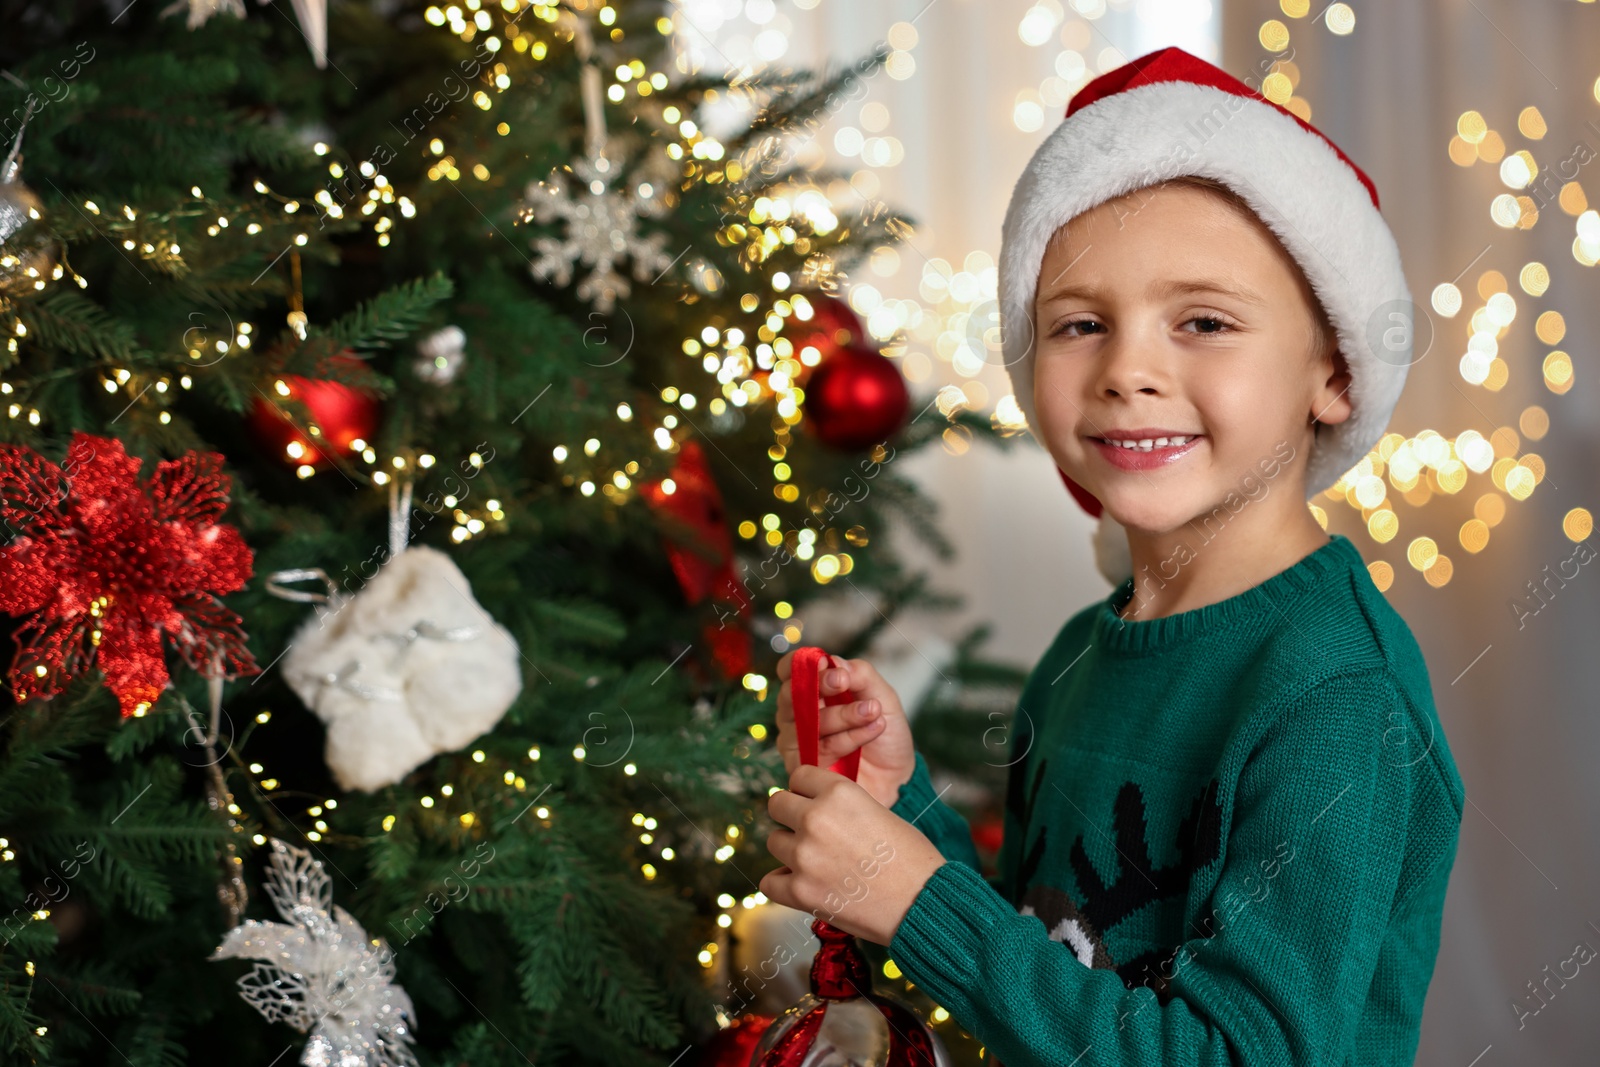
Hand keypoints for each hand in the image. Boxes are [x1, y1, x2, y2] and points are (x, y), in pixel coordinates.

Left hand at [760, 764, 946, 945]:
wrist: (923, 903)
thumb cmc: (911, 858)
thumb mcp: (878, 812)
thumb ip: (842, 807)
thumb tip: (813, 807)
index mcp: (839, 792)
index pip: (799, 776)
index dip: (806, 790)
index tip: (813, 802)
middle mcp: (816, 818)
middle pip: (777, 804)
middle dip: (790, 816)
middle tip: (810, 832)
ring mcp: (804, 855)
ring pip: (773, 842)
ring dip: (790, 850)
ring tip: (816, 862)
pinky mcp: (800, 891)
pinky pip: (769, 881)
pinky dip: (783, 884)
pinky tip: (802, 884)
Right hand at [774, 650, 916, 808]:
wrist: (898, 775)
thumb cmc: (884, 733)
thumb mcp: (881, 696)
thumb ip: (861, 675)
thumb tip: (835, 661)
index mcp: (812, 691)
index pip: (790, 670)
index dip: (800, 664)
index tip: (824, 662)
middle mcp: (797, 714)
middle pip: (792, 694)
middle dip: (820, 685)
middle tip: (844, 682)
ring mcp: (796, 742)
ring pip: (808, 722)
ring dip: (844, 714)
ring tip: (874, 711)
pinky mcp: (803, 768)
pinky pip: (820, 747)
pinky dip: (849, 738)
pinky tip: (873, 731)